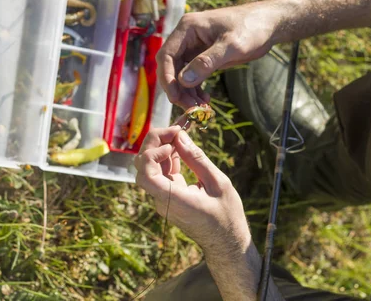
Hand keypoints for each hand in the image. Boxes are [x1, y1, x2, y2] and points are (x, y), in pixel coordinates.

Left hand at [134, 126, 250, 256]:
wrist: (226, 242)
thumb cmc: (226, 215)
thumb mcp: (217, 183)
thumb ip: (196, 159)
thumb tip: (180, 136)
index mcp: (174, 200)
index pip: (145, 175)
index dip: (152, 153)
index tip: (173, 142)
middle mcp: (162, 200)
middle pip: (144, 167)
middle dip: (155, 143)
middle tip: (176, 129)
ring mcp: (163, 199)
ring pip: (150, 168)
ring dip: (161, 148)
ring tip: (180, 134)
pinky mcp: (168, 196)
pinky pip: (160, 173)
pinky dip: (168, 158)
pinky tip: (181, 148)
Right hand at [156, 4, 278, 108]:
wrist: (268, 24)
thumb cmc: (251, 27)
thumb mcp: (232, 46)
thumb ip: (207, 62)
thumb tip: (184, 81)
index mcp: (188, 28)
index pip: (166, 55)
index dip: (167, 77)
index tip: (174, 97)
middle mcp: (187, 37)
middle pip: (171, 66)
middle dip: (177, 88)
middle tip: (189, 108)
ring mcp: (194, 48)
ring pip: (181, 74)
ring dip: (186, 92)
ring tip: (199, 108)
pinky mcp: (203, 57)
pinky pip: (192, 76)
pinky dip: (195, 90)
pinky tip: (204, 100)